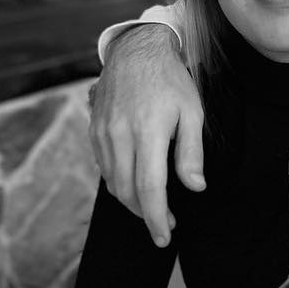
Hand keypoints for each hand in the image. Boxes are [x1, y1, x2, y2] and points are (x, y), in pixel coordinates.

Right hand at [88, 25, 204, 246]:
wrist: (136, 50)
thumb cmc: (170, 81)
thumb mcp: (192, 112)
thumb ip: (192, 152)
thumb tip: (195, 187)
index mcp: (148, 132)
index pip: (149, 188)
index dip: (156, 218)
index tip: (164, 237)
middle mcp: (120, 135)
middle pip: (127, 192)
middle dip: (146, 214)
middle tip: (165, 223)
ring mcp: (103, 133)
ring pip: (113, 183)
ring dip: (131, 201)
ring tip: (153, 206)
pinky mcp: (93, 130)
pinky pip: (104, 167)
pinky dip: (118, 183)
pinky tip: (135, 183)